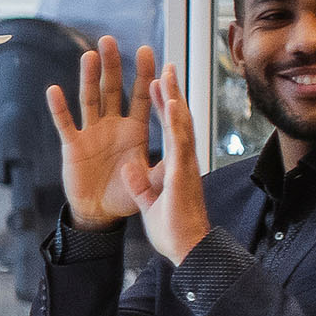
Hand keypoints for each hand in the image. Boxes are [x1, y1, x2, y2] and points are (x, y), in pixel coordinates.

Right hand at [46, 37, 156, 229]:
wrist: (100, 214)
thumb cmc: (126, 195)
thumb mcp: (155, 180)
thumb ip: (167, 164)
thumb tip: (179, 150)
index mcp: (135, 131)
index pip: (143, 97)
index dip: (146, 76)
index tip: (150, 52)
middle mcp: (113, 126)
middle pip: (113, 89)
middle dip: (114, 66)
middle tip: (112, 40)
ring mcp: (91, 134)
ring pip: (90, 99)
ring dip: (89, 78)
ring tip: (90, 56)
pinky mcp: (73, 147)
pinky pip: (65, 124)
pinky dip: (59, 109)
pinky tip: (55, 91)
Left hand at [117, 62, 212, 262]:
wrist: (186, 250)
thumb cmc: (172, 229)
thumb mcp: (148, 203)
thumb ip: (140, 184)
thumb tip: (129, 168)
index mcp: (174, 165)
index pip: (168, 129)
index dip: (162, 106)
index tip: (155, 85)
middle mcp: (182, 160)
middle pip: (177, 119)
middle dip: (170, 92)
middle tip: (165, 66)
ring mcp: (185, 165)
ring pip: (180, 124)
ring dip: (173, 97)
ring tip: (166, 73)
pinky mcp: (182, 174)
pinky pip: (178, 143)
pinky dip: (175, 121)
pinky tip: (170, 102)